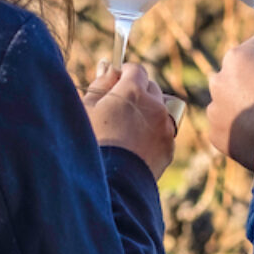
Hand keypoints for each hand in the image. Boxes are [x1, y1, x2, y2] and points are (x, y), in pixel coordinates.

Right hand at [83, 61, 175, 180]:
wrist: (106, 185)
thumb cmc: (89, 144)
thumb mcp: (85, 109)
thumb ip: (99, 84)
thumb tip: (108, 68)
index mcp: (133, 91)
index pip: (136, 69)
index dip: (123, 75)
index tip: (114, 84)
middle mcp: (155, 105)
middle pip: (150, 87)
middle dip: (137, 92)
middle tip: (118, 107)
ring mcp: (165, 127)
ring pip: (160, 109)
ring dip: (148, 111)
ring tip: (128, 127)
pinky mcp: (169, 148)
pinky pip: (163, 131)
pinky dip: (153, 133)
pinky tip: (135, 146)